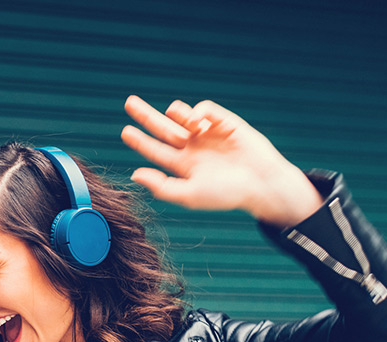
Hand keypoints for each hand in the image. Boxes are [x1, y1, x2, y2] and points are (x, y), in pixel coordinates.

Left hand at [121, 95, 322, 226]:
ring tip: (178, 117)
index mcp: (182, 165)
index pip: (155, 150)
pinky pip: (205, 109)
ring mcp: (208, 134)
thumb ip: (161, 186)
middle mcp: (192, 147)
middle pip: (162, 128)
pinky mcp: (225, 122)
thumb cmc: (226, 194)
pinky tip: (198, 122)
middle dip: (145, 115)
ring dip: (176, 113)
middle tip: (129, 102)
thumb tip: (135, 174)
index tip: (125, 131)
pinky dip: (198, 111)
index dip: (139, 141)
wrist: (261, 183)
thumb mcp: (189, 195)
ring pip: (182, 116)